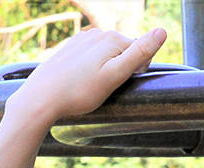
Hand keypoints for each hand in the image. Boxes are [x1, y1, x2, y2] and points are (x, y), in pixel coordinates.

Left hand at [4, 26, 167, 129]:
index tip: (119, 85)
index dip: (136, 73)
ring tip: (89, 87)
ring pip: (106, 56)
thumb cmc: (78, 93)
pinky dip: (90, 70)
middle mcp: (97, 33)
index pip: (141, 53)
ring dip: (105, 70)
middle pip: (123, 53)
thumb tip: (162, 32)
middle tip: (102, 89)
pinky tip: (79, 82)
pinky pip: (91, 58)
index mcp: (112, 38)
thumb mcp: (115, 76)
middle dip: (120, 70)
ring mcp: (82, 40)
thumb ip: (139, 54)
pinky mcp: (70, 48)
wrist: (41, 98)